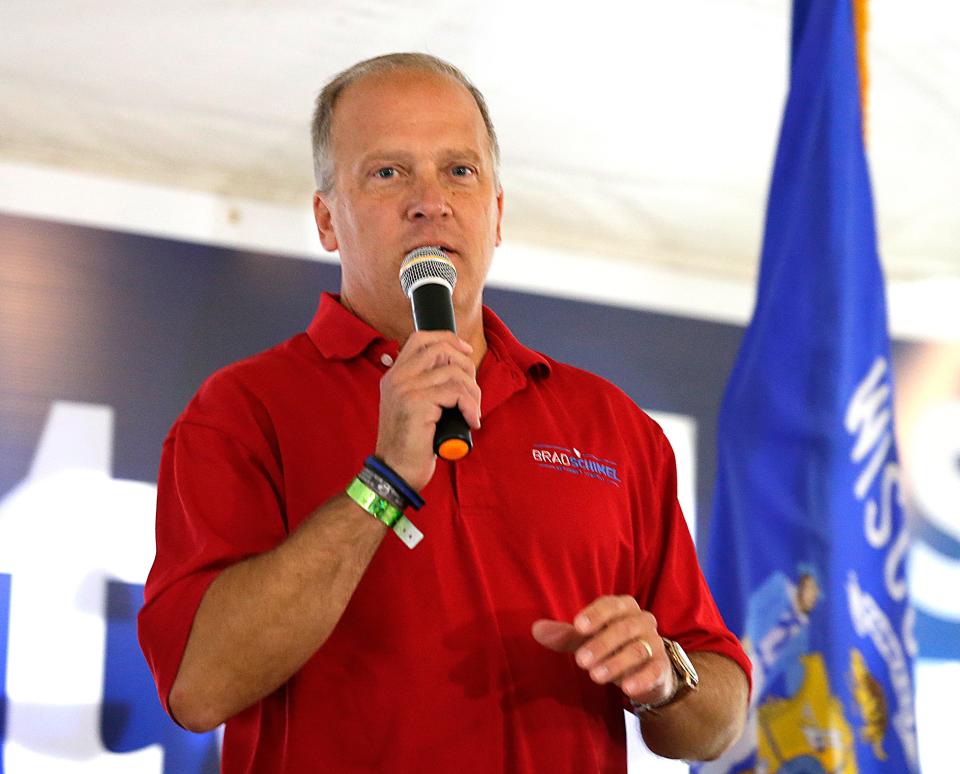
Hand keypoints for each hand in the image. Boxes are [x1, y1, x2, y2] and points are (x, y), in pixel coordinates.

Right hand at [375, 330, 480, 490]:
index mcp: (394, 376)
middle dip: (466, 366)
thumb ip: (427, 387)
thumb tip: (458, 370)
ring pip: (453, 373)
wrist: (395, 472)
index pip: (420, 339)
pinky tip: (471, 421)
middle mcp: (397, 378)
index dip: (447, 339)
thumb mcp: (414, 408)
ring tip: (472, 412)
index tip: (465, 351)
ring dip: (472, 392)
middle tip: (473, 391)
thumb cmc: (410, 445)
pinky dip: (470, 406)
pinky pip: (456, 393)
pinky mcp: (416, 404)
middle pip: (440, 349)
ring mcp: (405, 389)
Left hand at [531, 595, 675, 707]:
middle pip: (624, 628)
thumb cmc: (611, 646)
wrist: (645, 671)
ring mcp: (654, 642)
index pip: (610, 605)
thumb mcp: (586, 639)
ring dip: (616, 663)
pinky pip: (654, 670)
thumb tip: (536, 629)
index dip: (595, 614)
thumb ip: (564, 635)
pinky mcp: (661, 666)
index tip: (577, 626)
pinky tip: (626, 689)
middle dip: (601, 644)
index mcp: (623, 607)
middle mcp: (642, 620)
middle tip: (580, 660)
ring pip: (637, 650)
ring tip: (595, 676)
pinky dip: (641, 678)